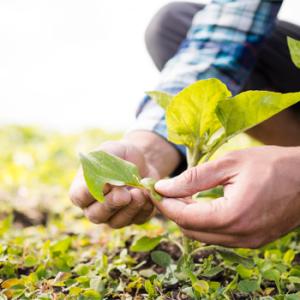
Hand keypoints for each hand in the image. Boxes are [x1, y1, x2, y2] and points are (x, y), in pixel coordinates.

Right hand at [70, 140, 158, 227]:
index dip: (90, 193)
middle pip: (96, 215)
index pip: (79, 197)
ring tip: (139, 192)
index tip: (104, 183)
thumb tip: (103, 181)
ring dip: (129, 208)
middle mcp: (95, 206)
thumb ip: (103, 163)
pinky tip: (148, 194)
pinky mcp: (134, 218)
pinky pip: (137, 220)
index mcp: (83, 189)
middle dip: (111, 204)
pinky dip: (144, 208)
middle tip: (124, 194)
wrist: (143, 160)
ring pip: (116, 222)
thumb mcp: (110, 150)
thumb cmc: (120, 154)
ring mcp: (114, 215)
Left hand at [154, 146, 299, 247]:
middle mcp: (240, 236)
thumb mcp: (229, 164)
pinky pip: (218, 235)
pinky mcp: (253, 240)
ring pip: (203, 235)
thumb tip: (163, 187)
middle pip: (190, 230)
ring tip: (183, 194)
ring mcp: (248, 242)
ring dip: (189, 217)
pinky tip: (203, 203)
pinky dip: (205, 221)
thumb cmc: (272, 165)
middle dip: (174, 211)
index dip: (165, 203)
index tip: (154, 189)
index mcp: (232, 216)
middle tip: (167, 190)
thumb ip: (193, 178)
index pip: (185, 217)